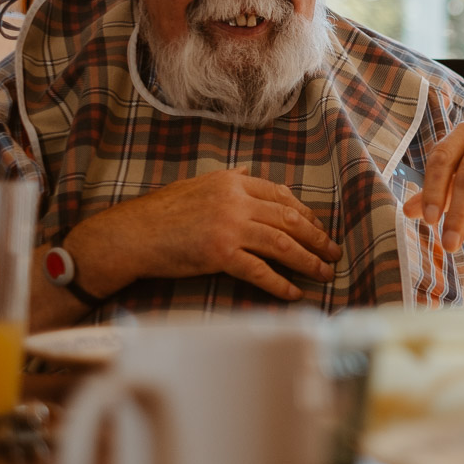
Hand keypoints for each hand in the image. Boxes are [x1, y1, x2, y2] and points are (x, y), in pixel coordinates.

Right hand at [67, 168, 341, 300]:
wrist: (130, 235)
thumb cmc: (160, 212)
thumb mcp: (197, 184)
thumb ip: (228, 179)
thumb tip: (249, 171)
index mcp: (233, 182)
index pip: (282, 196)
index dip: (306, 214)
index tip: (320, 228)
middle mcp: (236, 200)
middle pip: (290, 219)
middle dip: (317, 238)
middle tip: (333, 253)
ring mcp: (229, 226)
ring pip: (282, 244)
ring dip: (308, 260)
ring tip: (323, 273)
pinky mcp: (220, 253)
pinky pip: (260, 270)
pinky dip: (281, 283)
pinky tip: (294, 292)